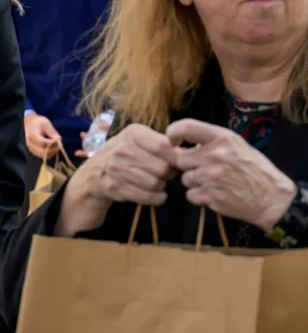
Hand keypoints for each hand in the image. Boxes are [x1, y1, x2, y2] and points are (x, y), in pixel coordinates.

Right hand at [24, 113, 61, 158]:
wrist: (29, 123)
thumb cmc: (38, 122)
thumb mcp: (47, 124)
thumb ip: (53, 133)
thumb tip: (59, 141)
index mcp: (33, 135)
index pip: (43, 143)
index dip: (53, 143)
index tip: (58, 140)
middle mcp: (30, 143)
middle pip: (43, 152)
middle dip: (53, 149)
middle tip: (60, 145)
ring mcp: (30, 148)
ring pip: (42, 155)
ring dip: (51, 153)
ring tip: (56, 146)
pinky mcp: (32, 150)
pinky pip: (41, 156)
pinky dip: (48, 154)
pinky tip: (52, 148)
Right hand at [55, 124, 178, 236]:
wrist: (93, 176)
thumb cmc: (125, 155)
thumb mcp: (140, 142)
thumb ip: (163, 143)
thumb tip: (189, 149)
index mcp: (133, 133)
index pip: (164, 145)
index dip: (176, 157)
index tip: (177, 161)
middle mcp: (123, 148)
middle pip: (162, 167)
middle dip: (169, 174)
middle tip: (166, 174)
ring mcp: (116, 168)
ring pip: (155, 183)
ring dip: (162, 186)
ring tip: (158, 183)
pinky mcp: (114, 187)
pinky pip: (146, 197)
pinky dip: (157, 198)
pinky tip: (158, 195)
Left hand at [166, 119, 297, 230]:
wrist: (271, 197)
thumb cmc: (256, 169)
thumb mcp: (239, 145)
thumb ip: (215, 142)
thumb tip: (190, 144)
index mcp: (223, 138)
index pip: (186, 127)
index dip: (173, 134)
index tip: (173, 141)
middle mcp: (214, 155)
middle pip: (181, 159)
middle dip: (190, 166)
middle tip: (206, 170)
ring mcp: (211, 177)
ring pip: (185, 179)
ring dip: (195, 183)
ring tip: (215, 184)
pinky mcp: (210, 196)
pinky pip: (191, 195)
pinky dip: (200, 197)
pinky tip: (216, 195)